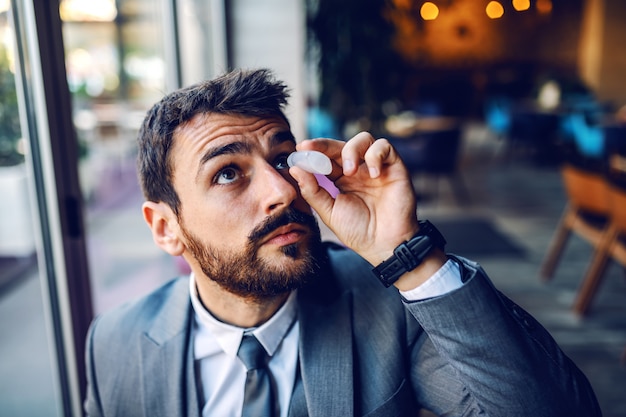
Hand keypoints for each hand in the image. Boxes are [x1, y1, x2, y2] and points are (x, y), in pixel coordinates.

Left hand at [289, 132, 419, 265]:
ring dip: (351, 150)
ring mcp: (376, 168)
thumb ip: (312, 191)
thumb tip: (295, 169)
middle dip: (324, 145)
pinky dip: (375, 155)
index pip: (326, 158)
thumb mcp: (329, 212)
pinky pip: (385, 147)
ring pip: (364, 139)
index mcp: (342, 179)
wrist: (384, 245)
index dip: (314, 151)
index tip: (299, 149)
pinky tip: (372, 174)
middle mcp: (359, 170)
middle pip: (341, 145)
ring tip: (349, 170)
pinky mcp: (395, 168)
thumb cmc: (358, 231)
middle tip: (310, 148)